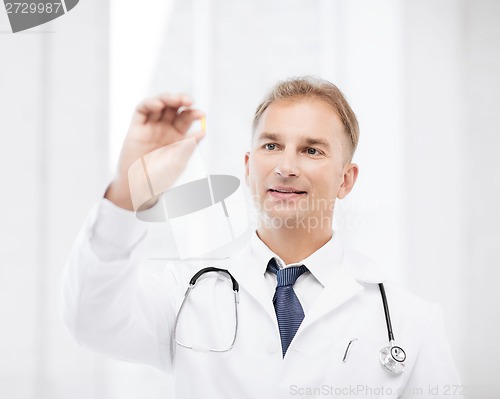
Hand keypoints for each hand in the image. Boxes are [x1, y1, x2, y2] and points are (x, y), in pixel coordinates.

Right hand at [105, 93, 204, 209]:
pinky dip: (149, 104)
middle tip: (189, 101)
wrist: (139, 188)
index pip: (187, 118)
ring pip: (159, 105)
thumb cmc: (161, 178)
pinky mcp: (136, 128)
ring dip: (167, 98)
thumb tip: (203, 131)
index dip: (194, 114)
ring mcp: (151, 127)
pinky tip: (158, 104)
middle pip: (174, 108)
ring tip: (175, 100)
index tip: (201, 114)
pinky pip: (142, 111)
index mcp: (179, 136)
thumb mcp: (178, 163)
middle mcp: (165, 129)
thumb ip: (189, 146)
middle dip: (182, 101)